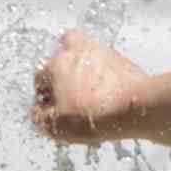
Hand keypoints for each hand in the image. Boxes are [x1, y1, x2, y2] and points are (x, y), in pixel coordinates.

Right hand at [31, 29, 148, 143]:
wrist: (133, 108)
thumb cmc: (92, 115)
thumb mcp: (55, 125)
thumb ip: (39, 117)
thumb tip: (37, 112)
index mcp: (57, 65)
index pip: (40, 75)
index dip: (42, 93)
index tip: (50, 107)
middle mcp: (78, 52)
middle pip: (64, 44)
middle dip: (62, 60)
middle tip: (66, 82)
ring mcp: (103, 52)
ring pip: (88, 49)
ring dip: (84, 63)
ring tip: (87, 86)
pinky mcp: (123, 60)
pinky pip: (108, 62)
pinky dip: (104, 72)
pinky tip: (106, 90)